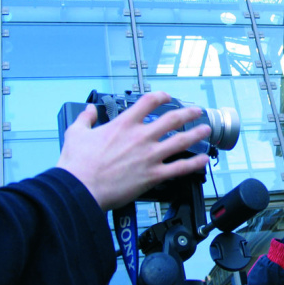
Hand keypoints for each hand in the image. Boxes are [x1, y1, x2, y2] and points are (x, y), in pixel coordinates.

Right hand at [57, 92, 211, 210]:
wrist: (80, 188)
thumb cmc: (77, 164)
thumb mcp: (76, 133)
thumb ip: (85, 119)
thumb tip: (89, 110)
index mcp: (123, 125)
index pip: (147, 102)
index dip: (161, 96)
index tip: (167, 96)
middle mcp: (141, 137)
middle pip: (172, 119)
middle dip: (188, 113)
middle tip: (197, 111)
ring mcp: (149, 156)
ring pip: (181, 141)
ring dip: (196, 134)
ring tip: (206, 130)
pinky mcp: (153, 175)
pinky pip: (179, 168)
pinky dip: (194, 163)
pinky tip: (203, 160)